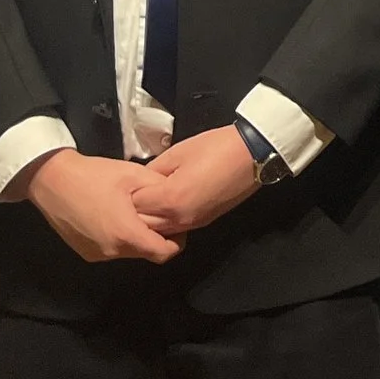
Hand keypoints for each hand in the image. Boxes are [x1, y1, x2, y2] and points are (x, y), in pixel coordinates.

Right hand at [22, 150, 182, 262]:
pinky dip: (118, 238)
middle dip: (155, 236)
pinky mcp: (85, 252)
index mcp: (125, 234)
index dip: (176, 241)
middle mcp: (111, 251)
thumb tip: (179, 199)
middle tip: (156, 213)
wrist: (51, 180)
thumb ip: (160, 189)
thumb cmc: (93, 175)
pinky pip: (111, 250)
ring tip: (132, 210)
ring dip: (135, 236)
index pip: (163, 253)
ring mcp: (96, 254)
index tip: (177, 226)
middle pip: (145, 252)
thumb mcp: (134, 174)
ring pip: (128, 252)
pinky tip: (113, 215)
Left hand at [132, 125, 260, 237]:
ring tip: (151, 199)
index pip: (135, 205)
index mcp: (171, 198)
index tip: (128, 183)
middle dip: (136, 210)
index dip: (129, 193)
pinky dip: (166, 221)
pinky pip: (175, 229)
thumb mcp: (177, 152)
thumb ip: (154, 170)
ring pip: (160, 231)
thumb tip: (141, 182)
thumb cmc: (214, 147)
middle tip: (135, 192)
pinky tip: (167, 205)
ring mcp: (193, 223)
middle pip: (144, 225)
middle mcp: (180, 218)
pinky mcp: (203, 223)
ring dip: (151, 219)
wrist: (251, 155)